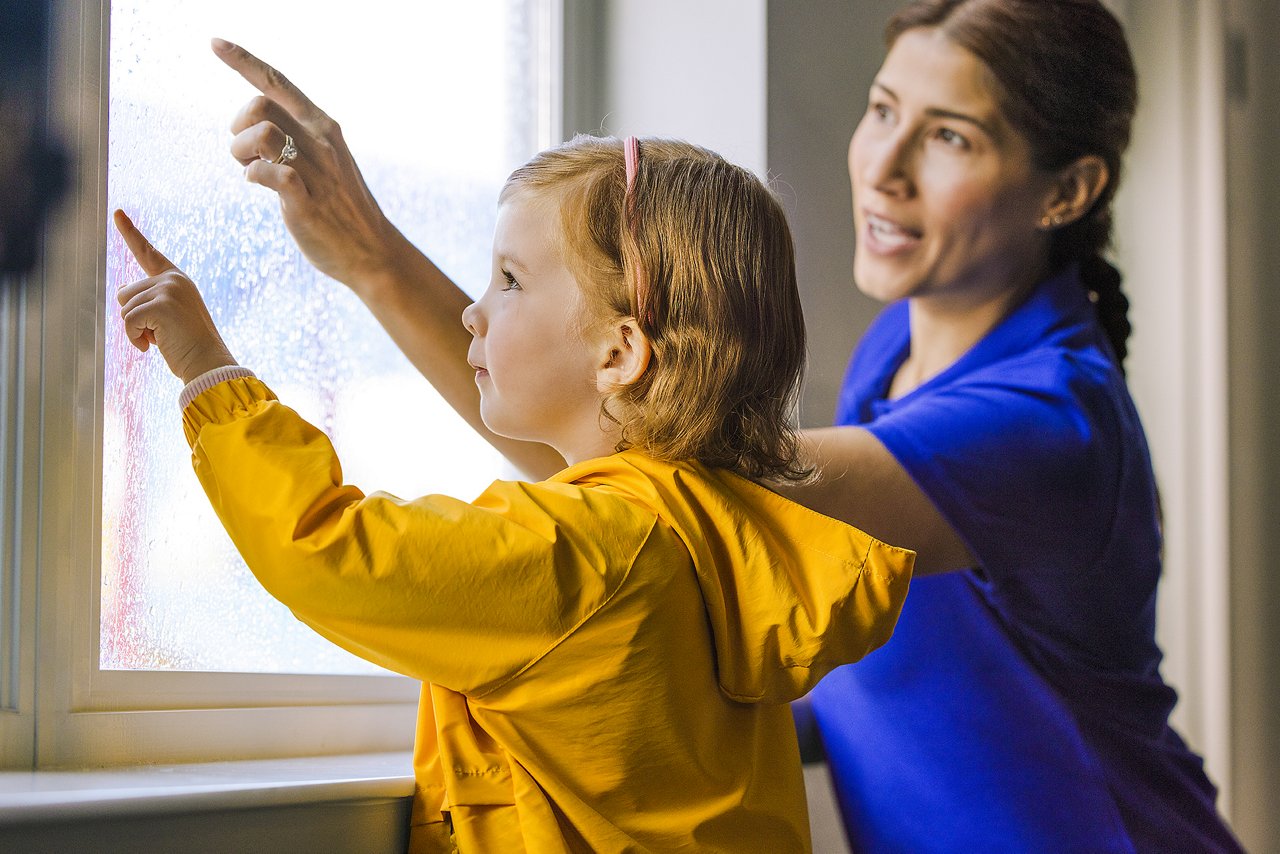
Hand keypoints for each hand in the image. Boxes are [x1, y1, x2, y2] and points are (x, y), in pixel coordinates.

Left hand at [113, 210, 237, 383]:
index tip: (117, 213)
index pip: (148, 253)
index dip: (130, 232)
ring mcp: (167, 290)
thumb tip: (121, 288)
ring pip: (124, 307)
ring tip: (161, 339)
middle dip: (135, 317)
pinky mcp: (160, 305)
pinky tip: (152, 347)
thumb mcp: (167, 316)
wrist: (208, 362)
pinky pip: (128, 321)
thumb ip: (147, 299)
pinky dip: (134, 338)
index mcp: (177, 279)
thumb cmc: (188, 345)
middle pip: (125, 292)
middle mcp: (173, 280)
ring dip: (135, 329)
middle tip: (161, 333)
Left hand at [212, 38, 408, 292]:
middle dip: (238, 127)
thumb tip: (258, 124)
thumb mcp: (327, 160)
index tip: (214, 43)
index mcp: (324, 126)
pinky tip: (261, 187)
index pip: (278, 82)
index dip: (242, 60)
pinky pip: (266, 174)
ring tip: (254, 171)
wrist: (373, 251)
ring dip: (241, 153)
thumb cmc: (342, 208)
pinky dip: (253, 177)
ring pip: (259, 133)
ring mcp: (316, 171)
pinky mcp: (306, 202)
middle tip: (248, 157)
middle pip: (258, 104)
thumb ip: (298, 137)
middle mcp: (321, 141)